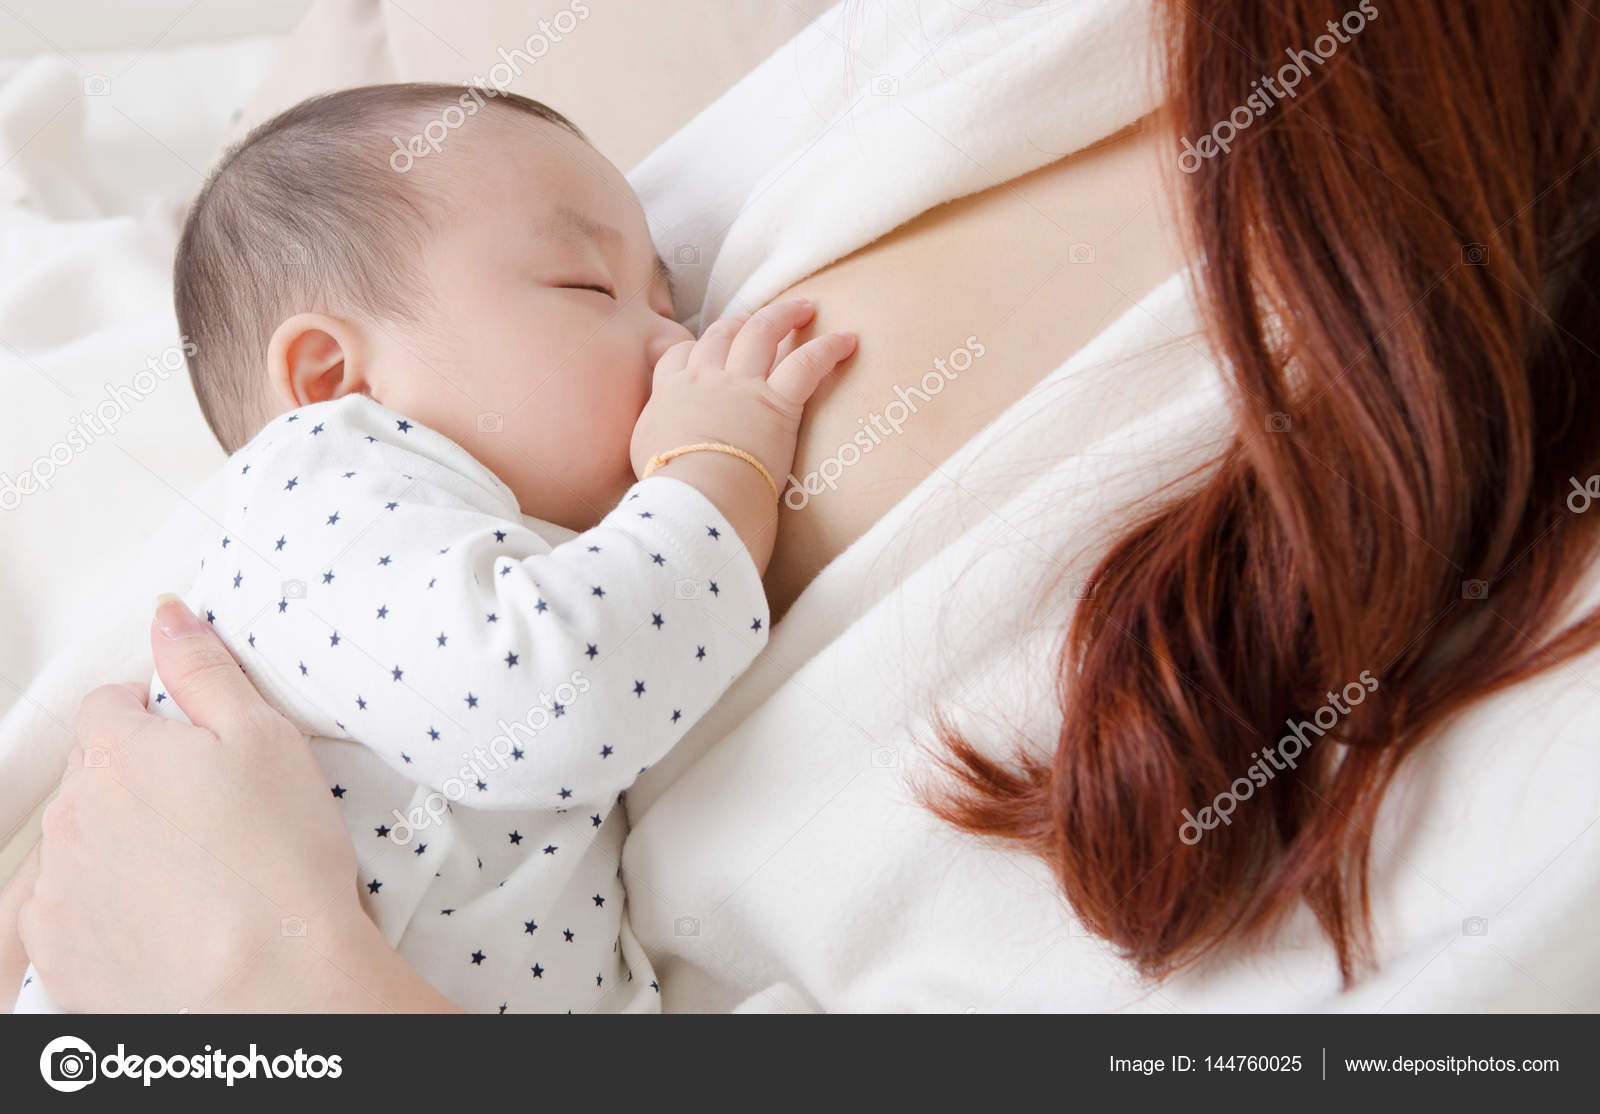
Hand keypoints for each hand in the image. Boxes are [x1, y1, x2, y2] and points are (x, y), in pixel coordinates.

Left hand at [15, 596, 455, 1011]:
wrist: (273, 990)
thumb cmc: (282, 865)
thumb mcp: (266, 739)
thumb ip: (207, 670)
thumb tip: (169, 614)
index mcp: (118, 754)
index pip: (108, 707)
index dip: (154, 717)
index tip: (196, 745)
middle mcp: (71, 816)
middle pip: (93, 776)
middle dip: (140, 783)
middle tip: (215, 814)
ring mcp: (57, 889)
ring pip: (80, 845)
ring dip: (122, 848)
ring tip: (198, 878)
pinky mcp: (57, 953)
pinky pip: (69, 912)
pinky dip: (108, 910)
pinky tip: (168, 923)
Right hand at [630, 297, 855, 488]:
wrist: (693, 494)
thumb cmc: (669, 486)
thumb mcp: (644, 455)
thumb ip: (656, 438)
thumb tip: (654, 449)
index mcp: (671, 393)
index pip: (680, 356)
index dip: (696, 349)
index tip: (707, 349)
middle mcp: (705, 379)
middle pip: (722, 334)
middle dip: (741, 320)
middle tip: (756, 317)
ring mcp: (741, 385)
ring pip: (762, 333)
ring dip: (783, 315)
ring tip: (804, 307)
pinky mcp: (776, 402)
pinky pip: (807, 363)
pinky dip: (828, 348)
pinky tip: (847, 341)